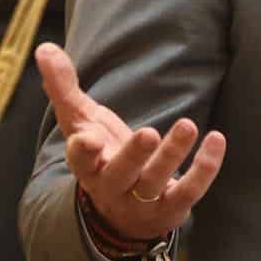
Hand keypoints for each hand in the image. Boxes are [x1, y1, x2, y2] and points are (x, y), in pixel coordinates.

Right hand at [35, 41, 226, 244]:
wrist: (122, 212)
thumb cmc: (100, 155)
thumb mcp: (80, 121)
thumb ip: (63, 87)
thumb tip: (44, 48)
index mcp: (87, 166)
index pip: (80, 160)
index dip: (84, 151)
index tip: (87, 140)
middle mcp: (112, 188)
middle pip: (121, 174)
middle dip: (134, 155)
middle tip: (148, 133)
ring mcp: (142, 203)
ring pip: (156, 182)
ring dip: (172, 154)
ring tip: (187, 125)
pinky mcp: (171, 209)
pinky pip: (190, 191)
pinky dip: (205, 168)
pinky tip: (216, 139)